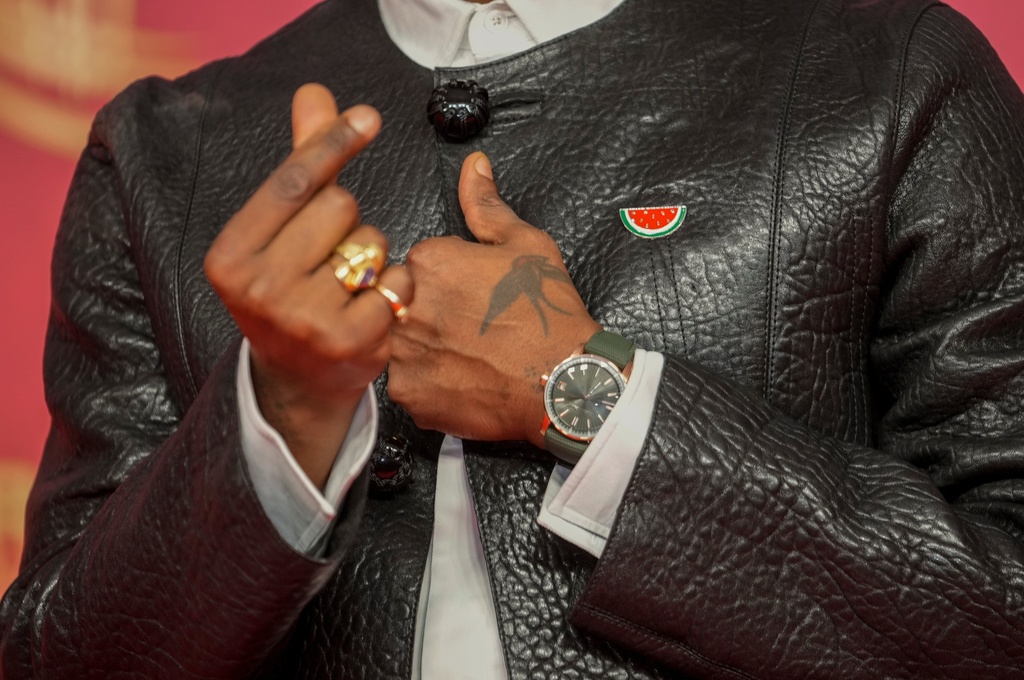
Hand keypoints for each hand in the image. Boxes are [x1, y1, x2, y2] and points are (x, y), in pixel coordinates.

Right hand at [204, 84, 412, 487]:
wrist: (299, 382)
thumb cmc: (289, 293)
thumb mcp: (278, 234)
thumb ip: (300, 164)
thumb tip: (315, 95)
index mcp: (230, 255)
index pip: (293, 181)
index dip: (333, 143)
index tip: (367, 117)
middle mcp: (258, 287)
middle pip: (340, 206)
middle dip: (349, 221)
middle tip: (331, 255)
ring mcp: (302, 318)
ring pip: (372, 242)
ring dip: (374, 255)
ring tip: (348, 285)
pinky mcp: (348, 342)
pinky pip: (398, 282)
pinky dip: (396, 288)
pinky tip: (373, 308)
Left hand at [388, 152, 599, 446]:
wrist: (562, 380)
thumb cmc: (546, 311)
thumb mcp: (525, 244)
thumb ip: (486, 205)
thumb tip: (473, 164)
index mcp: (427, 262)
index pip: (414, 263)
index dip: (444, 279)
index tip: (470, 294)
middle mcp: (405, 306)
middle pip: (398, 302)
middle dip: (425, 311)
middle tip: (467, 326)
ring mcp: (402, 354)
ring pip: (397, 343)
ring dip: (422, 346)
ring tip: (464, 354)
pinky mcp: (408, 394)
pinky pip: (406, 383)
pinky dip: (427, 383)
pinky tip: (460, 379)